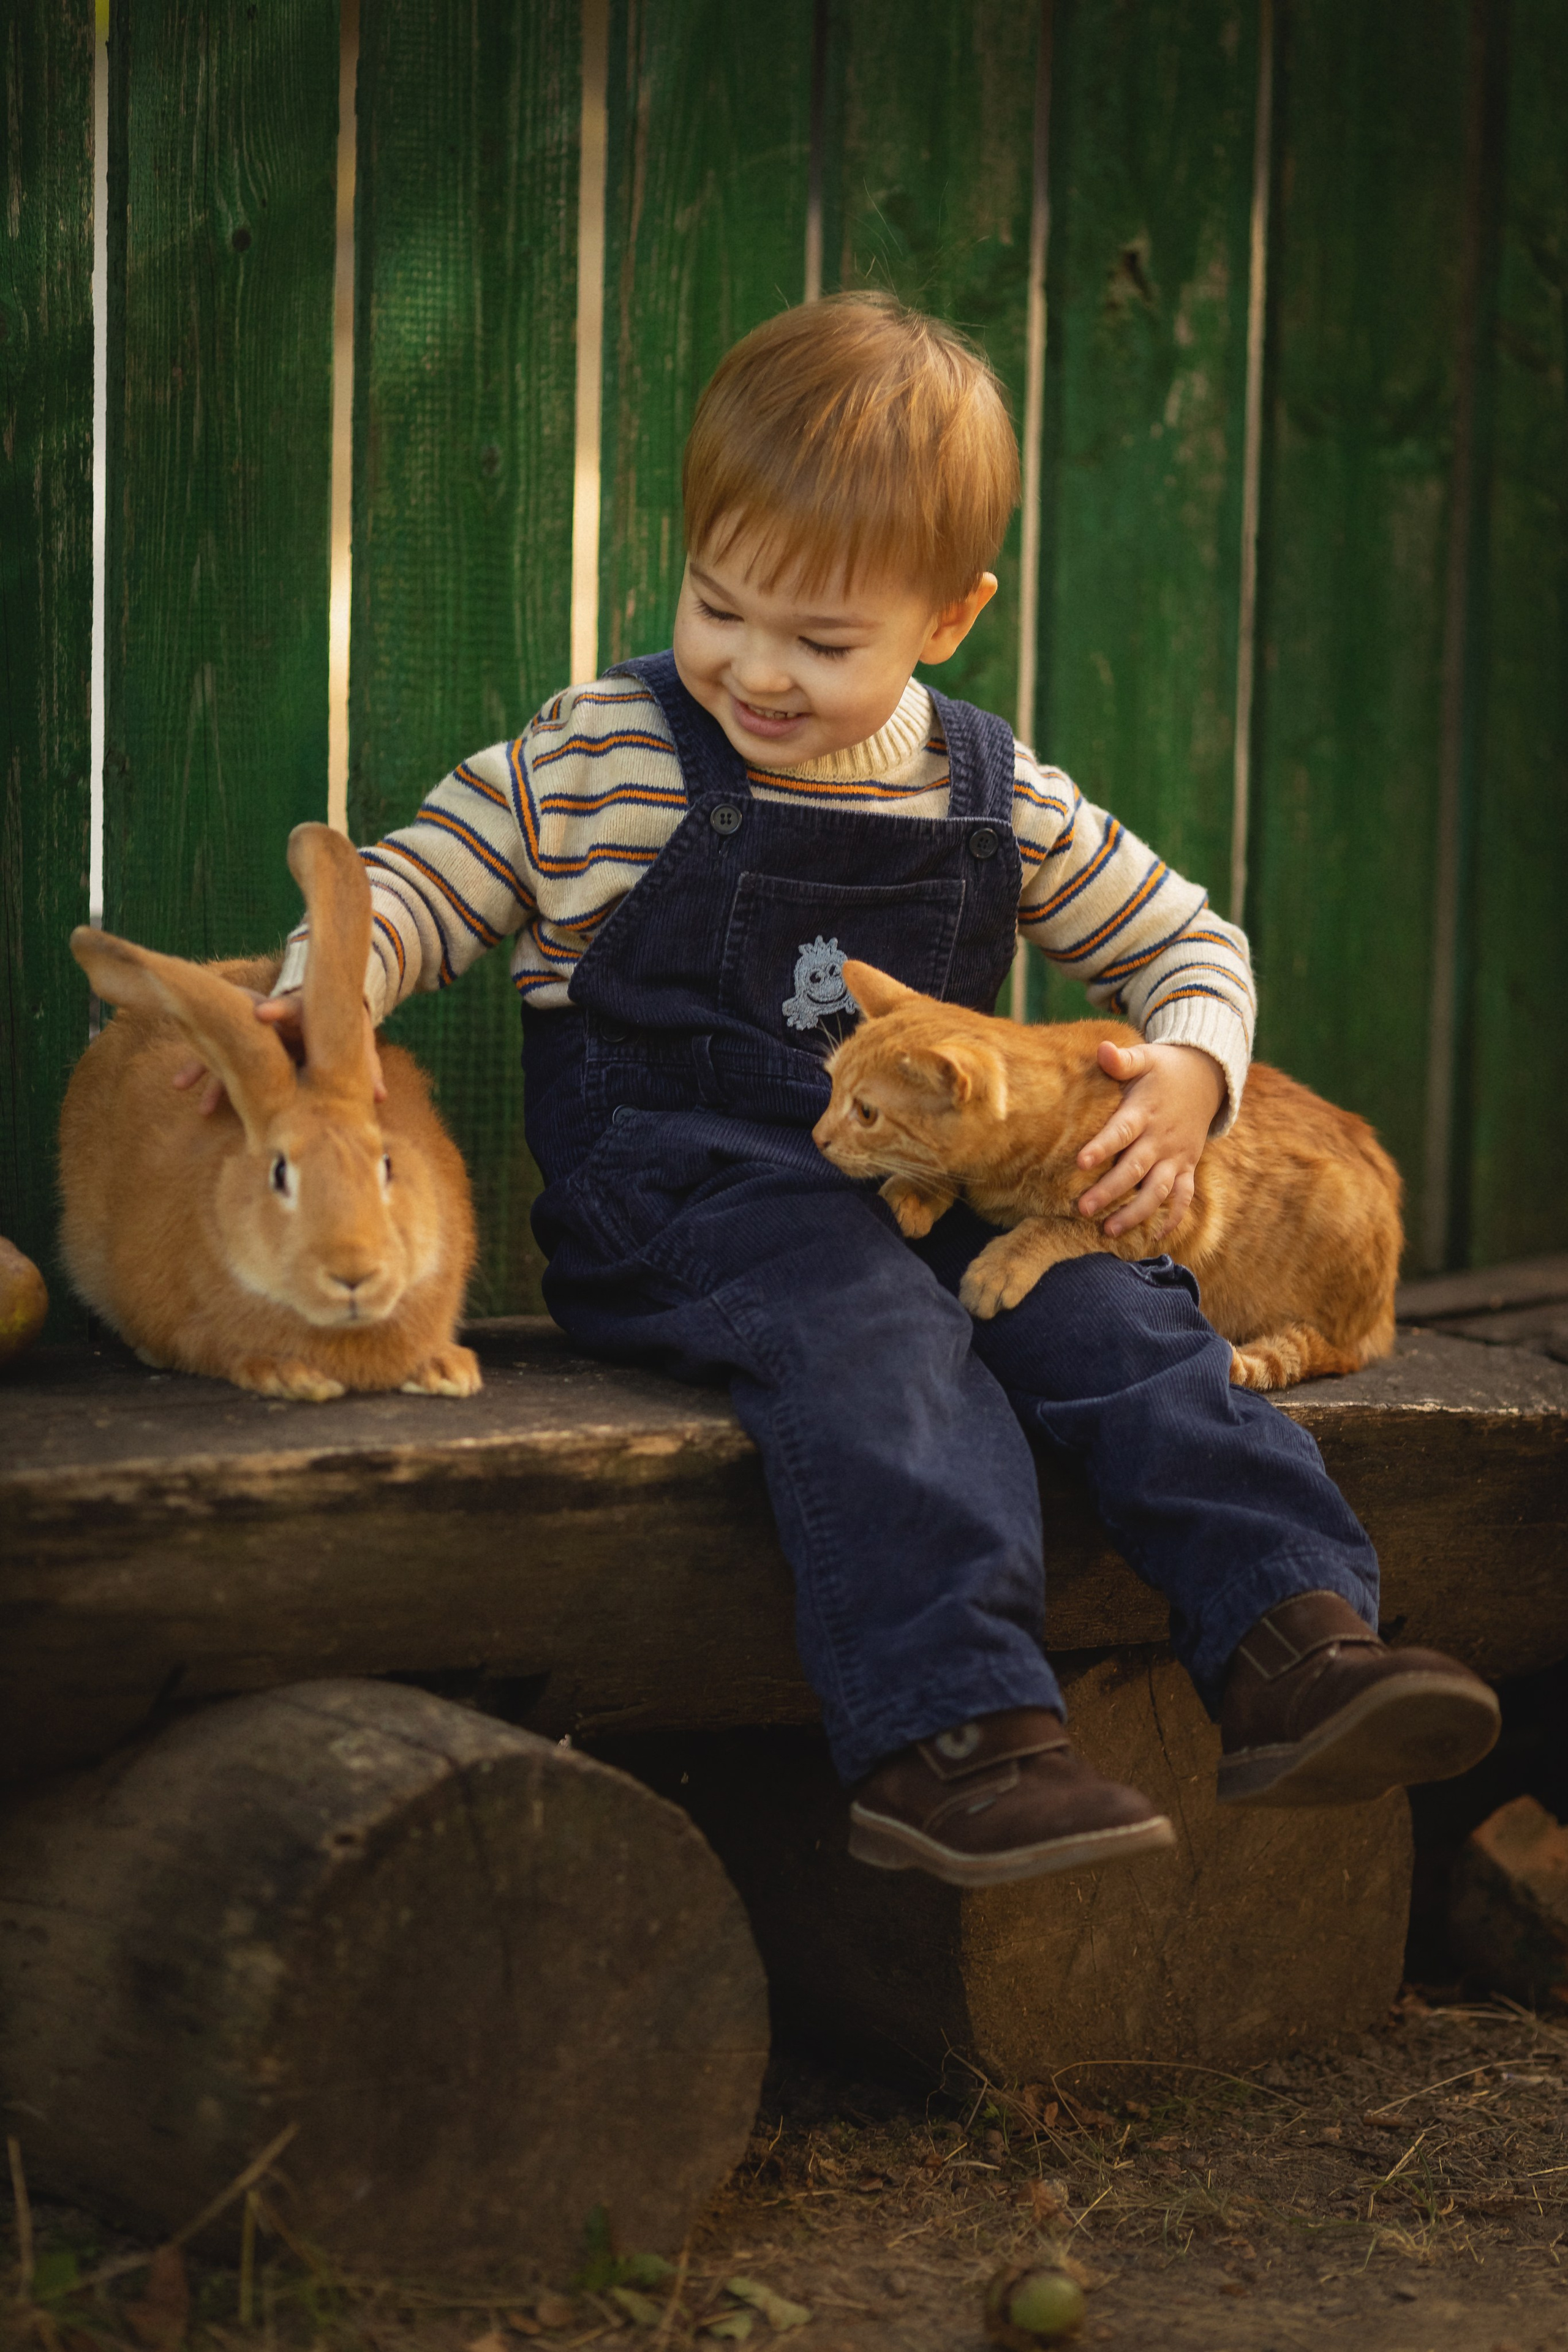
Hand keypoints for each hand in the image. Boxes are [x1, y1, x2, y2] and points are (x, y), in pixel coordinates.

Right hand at [172, 991, 385, 1112]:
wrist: (323, 1006)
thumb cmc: (340, 1026)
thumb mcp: (353, 1040)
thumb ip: (364, 1064)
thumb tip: (380, 1096)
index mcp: (301, 1011)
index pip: (290, 1006)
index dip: (278, 1008)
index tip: (263, 1013)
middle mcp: (271, 1019)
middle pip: (245, 1029)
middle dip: (230, 1045)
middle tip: (216, 1055)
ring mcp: (253, 1031)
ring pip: (226, 1047)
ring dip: (205, 1067)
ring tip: (181, 1085)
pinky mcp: (243, 1043)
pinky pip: (218, 1057)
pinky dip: (201, 1070)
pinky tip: (180, 1087)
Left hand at [1075, 1040, 1225, 1242]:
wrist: (1207, 1077)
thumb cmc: (1164, 1069)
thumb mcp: (1146, 1057)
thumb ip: (1123, 1059)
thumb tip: (1102, 1050)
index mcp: (1145, 1112)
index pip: (1122, 1131)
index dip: (1103, 1146)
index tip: (1080, 1162)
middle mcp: (1161, 1139)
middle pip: (1135, 1170)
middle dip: (1110, 1191)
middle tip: (1082, 1209)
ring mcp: (1177, 1156)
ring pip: (1158, 1192)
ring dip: (1136, 1214)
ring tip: (1108, 1231)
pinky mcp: (1187, 1167)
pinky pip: (1184, 1198)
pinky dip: (1172, 1219)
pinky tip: (1153, 1239)